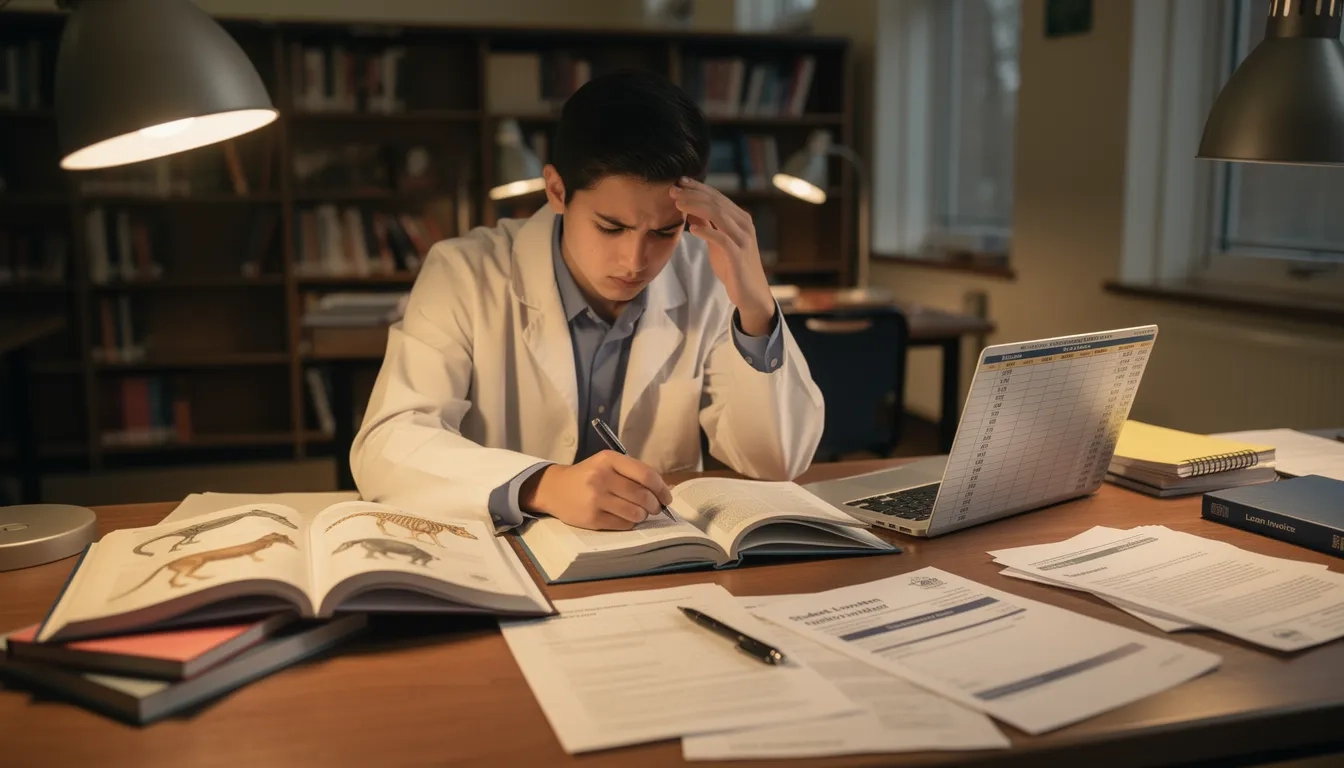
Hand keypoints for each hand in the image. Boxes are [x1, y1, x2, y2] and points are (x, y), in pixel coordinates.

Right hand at [519, 451, 673, 530]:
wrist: (554, 489)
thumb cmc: (588, 476)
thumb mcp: (608, 465)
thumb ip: (635, 473)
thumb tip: (666, 489)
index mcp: (609, 460)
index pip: (646, 475)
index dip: (661, 488)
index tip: (667, 497)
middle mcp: (602, 477)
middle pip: (643, 496)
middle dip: (655, 505)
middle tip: (655, 508)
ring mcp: (595, 499)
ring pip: (635, 513)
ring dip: (643, 515)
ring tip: (638, 512)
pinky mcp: (592, 518)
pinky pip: (623, 524)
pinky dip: (630, 523)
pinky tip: (624, 518)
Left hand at [670, 177, 776, 335]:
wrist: (751, 293)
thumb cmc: (733, 267)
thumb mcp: (717, 243)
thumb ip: (708, 226)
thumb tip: (690, 210)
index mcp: (740, 219)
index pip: (717, 197)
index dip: (698, 188)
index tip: (680, 182)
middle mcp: (744, 225)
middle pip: (716, 203)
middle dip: (693, 194)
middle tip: (673, 190)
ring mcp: (743, 239)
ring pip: (719, 215)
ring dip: (696, 207)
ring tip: (678, 204)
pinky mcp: (738, 255)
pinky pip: (722, 239)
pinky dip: (707, 232)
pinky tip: (692, 229)